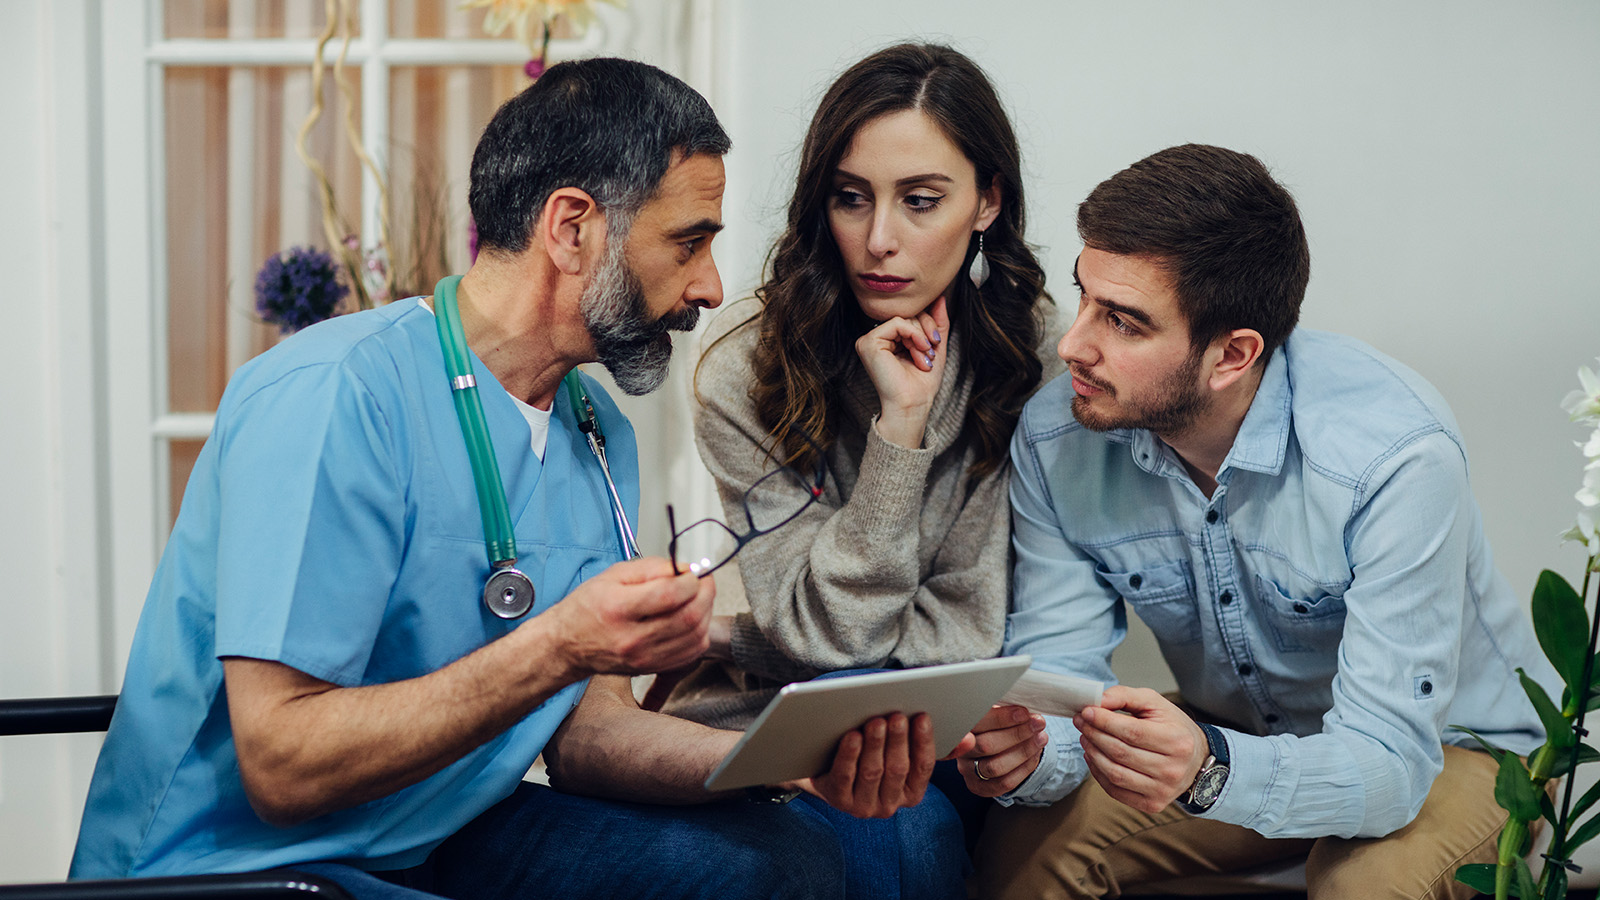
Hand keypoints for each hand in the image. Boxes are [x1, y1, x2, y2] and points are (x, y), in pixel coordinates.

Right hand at [541, 556, 713, 677]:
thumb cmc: (586, 609)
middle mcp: (632, 638)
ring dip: (706, 612)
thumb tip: (682, 568)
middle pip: (688, 617)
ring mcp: (644, 657)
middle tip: (703, 581)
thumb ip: (650, 568)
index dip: (691, 579)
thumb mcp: (611, 575)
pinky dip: (700, 633)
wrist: (567, 646)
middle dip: (706, 593)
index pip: (669, 594)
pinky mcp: (652, 668)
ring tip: (699, 597)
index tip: (692, 571)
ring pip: (695, 636)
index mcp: (619, 608)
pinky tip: (694, 619)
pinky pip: (691, 653)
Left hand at [797, 712, 936, 818]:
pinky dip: (849, 755)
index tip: (923, 715)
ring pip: (872, 772)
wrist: (827, 772)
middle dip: (898, 740)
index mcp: (911, 792)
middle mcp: (890, 805)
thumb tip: (969, 740)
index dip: (924, 741)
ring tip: (876, 721)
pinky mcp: (838, 800)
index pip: (923, 767)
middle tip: (897, 715)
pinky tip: (852, 736)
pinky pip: (845, 776)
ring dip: (875, 745)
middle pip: (897, 769)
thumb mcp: (904, 753)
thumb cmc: (874, 756)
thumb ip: (936, 747)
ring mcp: (863, 806)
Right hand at [855, 296, 949, 447]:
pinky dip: (913, 333)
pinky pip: (897, 322)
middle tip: (931, 351)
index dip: (928, 323)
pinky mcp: (868, 342)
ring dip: (921, 336)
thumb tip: (940, 297)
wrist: (913, 404)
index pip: (910, 316)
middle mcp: (876, 338)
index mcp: (888, 340)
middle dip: (926, 330)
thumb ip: (937, 322)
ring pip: (904, 317)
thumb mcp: (934, 347)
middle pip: (907, 314)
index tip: (936, 343)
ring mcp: (869, 340)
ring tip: (924, 357)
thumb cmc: (921, 384)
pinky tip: (918, 349)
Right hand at [958, 704, 1047, 796]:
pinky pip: (1004, 783)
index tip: (1023, 712)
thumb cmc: (995, 722)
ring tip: (1041, 738)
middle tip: (1038, 723)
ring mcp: (968, 771)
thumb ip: (1000, 705)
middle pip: (986, 746)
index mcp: (959, 726)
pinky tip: (1035, 754)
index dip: (1001, 719)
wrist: (995, 747)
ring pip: (995, 767)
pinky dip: (1024, 768)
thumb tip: (1020, 695)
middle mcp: (960, 751)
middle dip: (1017, 734)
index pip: (976, 723)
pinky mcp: (979, 787)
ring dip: (1023, 751)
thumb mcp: (993, 709)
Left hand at [1073, 686, 1208, 813]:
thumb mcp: (1155, 703)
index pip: (1132, 732)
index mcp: (1177, 741)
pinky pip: (1116, 791)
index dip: (1104, 721)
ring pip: (1115, 773)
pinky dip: (1098, 773)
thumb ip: (1125, 696)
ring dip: (1093, 754)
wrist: (1196, 759)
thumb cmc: (1172, 727)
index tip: (1086, 711)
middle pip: (1120, 752)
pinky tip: (1093, 757)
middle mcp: (1172, 769)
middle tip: (1080, 722)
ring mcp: (1163, 790)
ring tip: (1085, 737)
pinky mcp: (1152, 805)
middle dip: (1094, 734)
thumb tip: (1097, 701)